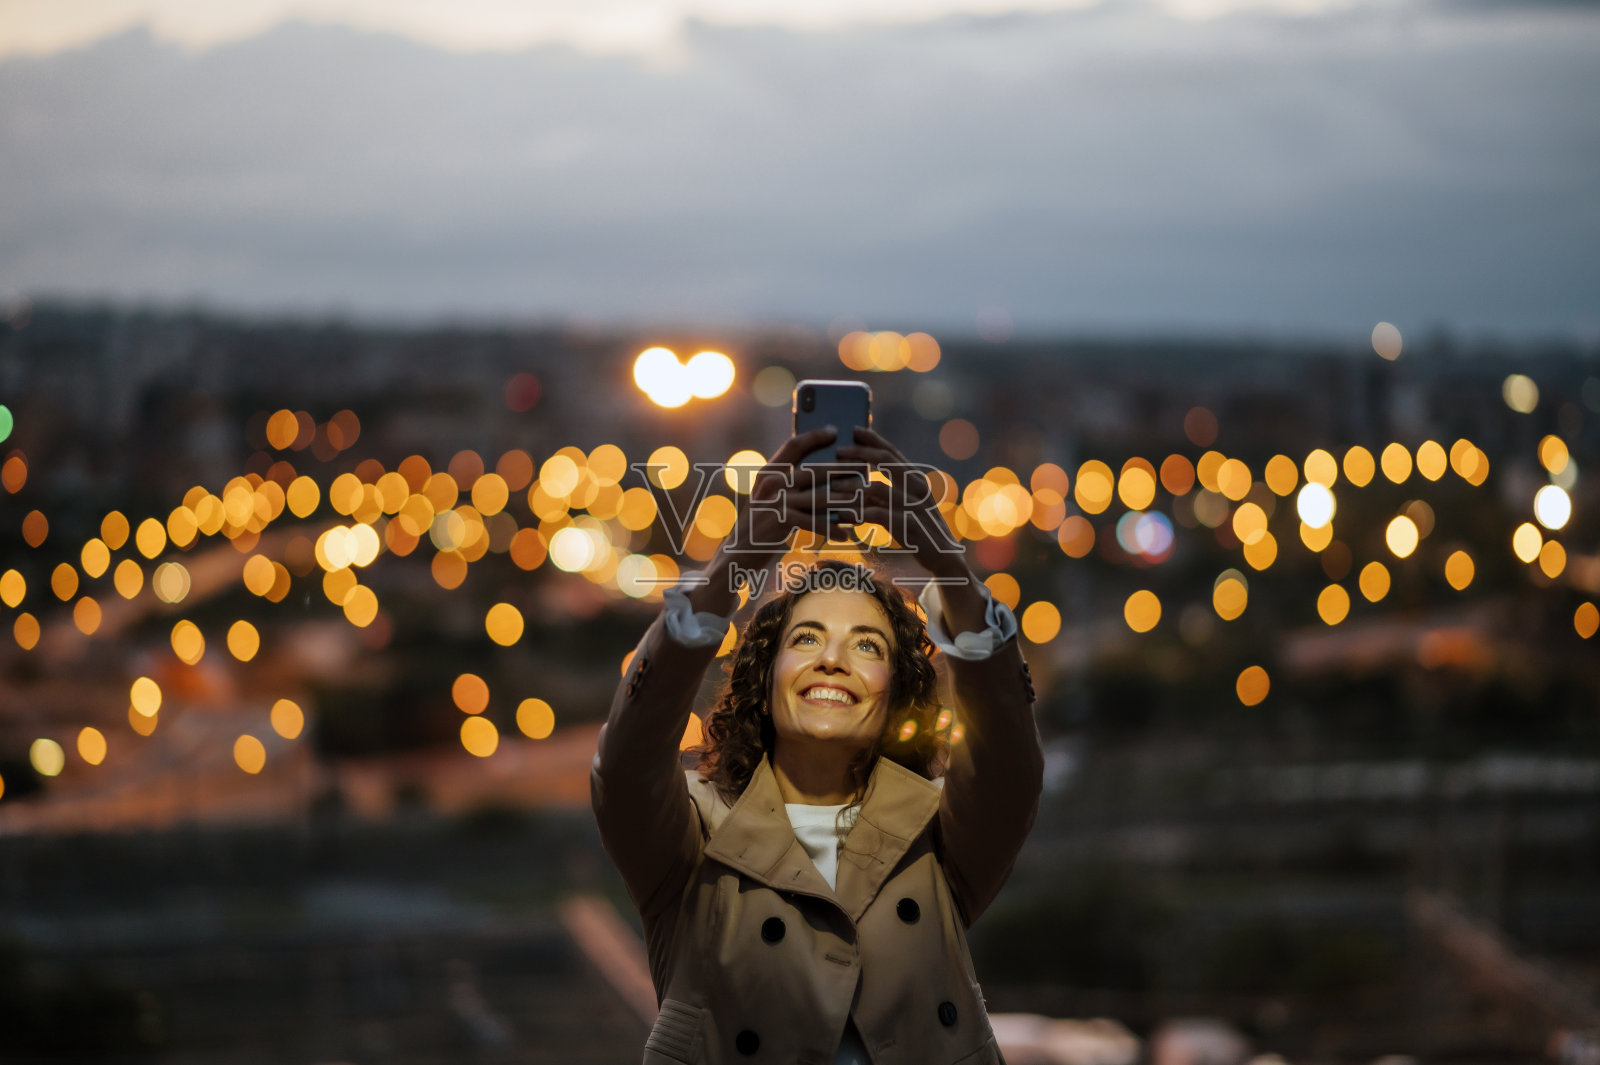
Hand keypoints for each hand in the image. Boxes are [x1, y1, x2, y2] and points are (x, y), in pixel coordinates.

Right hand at [720, 426, 856, 567]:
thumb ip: (793, 487)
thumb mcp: (773, 500)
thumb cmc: (763, 526)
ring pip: (818, 497)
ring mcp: (774, 501)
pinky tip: (845, 534)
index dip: (814, 436)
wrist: (737, 554)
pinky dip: (831, 529)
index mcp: (769, 472)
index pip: (793, 445)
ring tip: (863, 505)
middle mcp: (770, 483)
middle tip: (864, 467)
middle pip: (813, 470)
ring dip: (844, 502)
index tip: (835, 431)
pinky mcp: (778, 521)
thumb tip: (829, 475)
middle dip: (842, 469)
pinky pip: (813, 522)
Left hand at [837, 427, 967, 576]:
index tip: (853, 429)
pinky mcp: (909, 526)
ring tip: (832, 485)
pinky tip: (842, 515)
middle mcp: (917, 487)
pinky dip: (858, 513)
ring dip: (852, 485)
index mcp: (915, 479)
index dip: (873, 439)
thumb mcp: (899, 506)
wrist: (943, 557)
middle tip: (837, 452)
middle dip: (859, 453)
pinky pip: (878, 515)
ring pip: (878, 487)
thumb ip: (880, 493)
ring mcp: (914, 505)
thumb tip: (852, 482)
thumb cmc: (917, 530)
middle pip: (885, 460)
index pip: (892, 451)